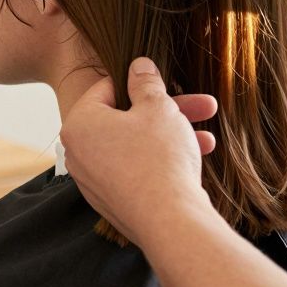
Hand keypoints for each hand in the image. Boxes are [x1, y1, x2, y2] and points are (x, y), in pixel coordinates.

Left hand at [60, 57, 217, 245]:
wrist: (169, 221)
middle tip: (202, 106)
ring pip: (135, 145)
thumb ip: (146, 83)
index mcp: (79, 124)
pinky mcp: (112, 201)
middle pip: (126, 119)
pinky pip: (136, 169)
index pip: (107, 88)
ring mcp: (94, 181)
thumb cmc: (159, 157)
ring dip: (172, 136)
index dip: (141, 83)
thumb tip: (138, 66)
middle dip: (168, 112)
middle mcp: (79, 153)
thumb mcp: (157, 108)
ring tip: (207, 136)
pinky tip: (196, 157)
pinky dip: (161, 160)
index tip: (165, 84)